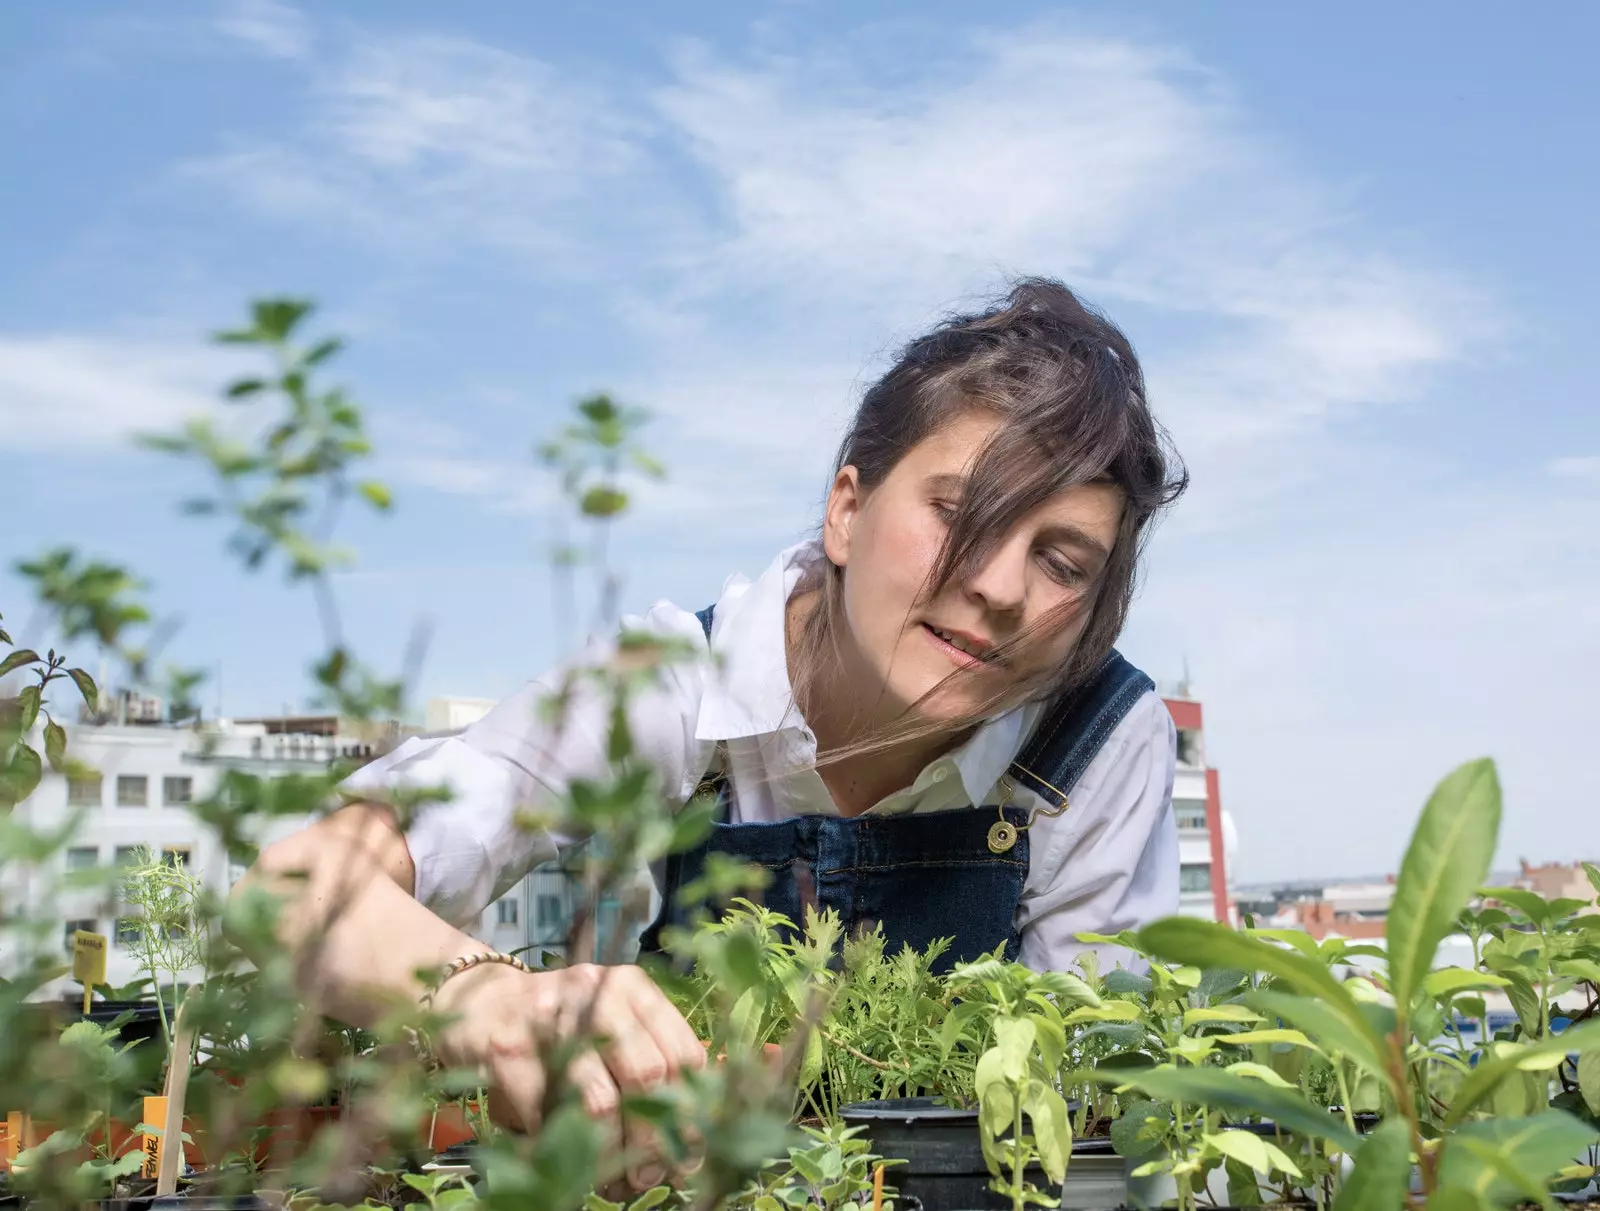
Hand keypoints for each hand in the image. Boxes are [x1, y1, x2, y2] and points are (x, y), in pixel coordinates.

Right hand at [431, 961, 704, 1191]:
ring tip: (608, 1181)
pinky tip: (556, 1154)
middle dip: (651, 1142)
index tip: (685, 1157)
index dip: (690, 1115)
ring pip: (598, 1102)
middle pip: (646, 1076)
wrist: (482, 1004)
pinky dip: (553, 1145)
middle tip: (645, 1176)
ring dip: (606, 1155)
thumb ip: (652, 1062)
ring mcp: (548, 1015)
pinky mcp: (505, 1046)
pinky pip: (544, 1115)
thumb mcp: (613, 1027)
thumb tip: (691, 1140)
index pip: (682, 1054)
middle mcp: (595, 991)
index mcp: (632, 987)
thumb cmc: (561, 1028)